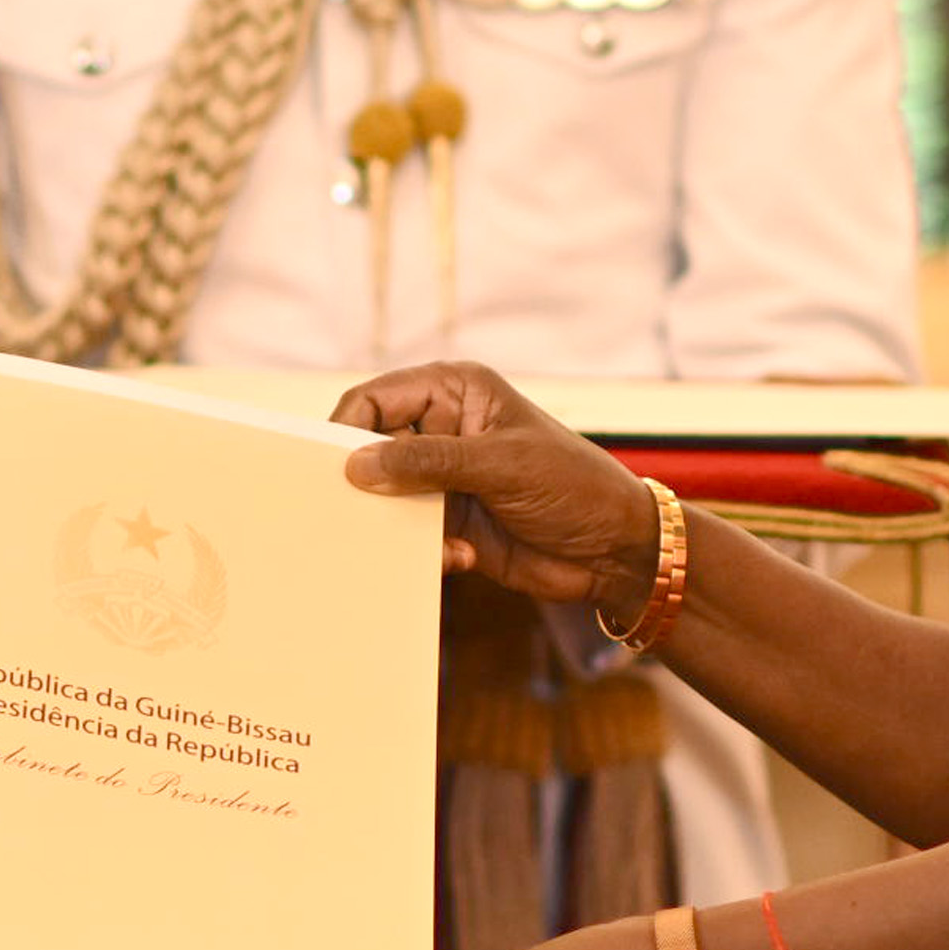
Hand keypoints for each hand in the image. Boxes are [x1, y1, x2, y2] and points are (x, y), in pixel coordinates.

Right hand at [332, 362, 661, 628]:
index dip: (347, 428)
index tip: (333, 467)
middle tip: (364, 513)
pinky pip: (408, 535)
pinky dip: (426, 551)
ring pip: (385, 496)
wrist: (615, 551)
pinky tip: (463, 557)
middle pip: (371, 448)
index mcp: (455, 392)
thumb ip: (428, 462)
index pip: (376, 398)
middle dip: (369, 483)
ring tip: (431, 541)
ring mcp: (444, 477)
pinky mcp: (449, 521)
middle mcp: (442, 429)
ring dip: (397, 524)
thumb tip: (357, 464)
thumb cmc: (573, 486)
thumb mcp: (502, 466)